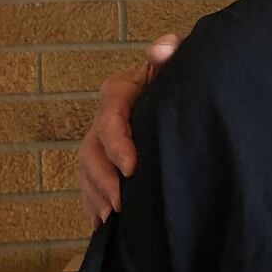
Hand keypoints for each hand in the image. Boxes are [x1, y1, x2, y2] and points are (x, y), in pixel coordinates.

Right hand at [77, 34, 178, 223]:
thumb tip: (164, 47)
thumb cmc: (182, 77)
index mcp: (120, 91)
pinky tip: (102, 224)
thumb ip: (171, 52)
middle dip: (103, 179)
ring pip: (87, 169)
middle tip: (123, 204)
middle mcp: (105, 117)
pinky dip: (93, 204)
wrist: (185, 92)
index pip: (111, 117)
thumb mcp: (180, 62)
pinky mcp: (104, 160)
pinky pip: (89, 184)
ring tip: (113, 217)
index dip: (117, 144)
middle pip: (91, 149)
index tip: (133, 168)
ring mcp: (101, 140)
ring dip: (96, 194)